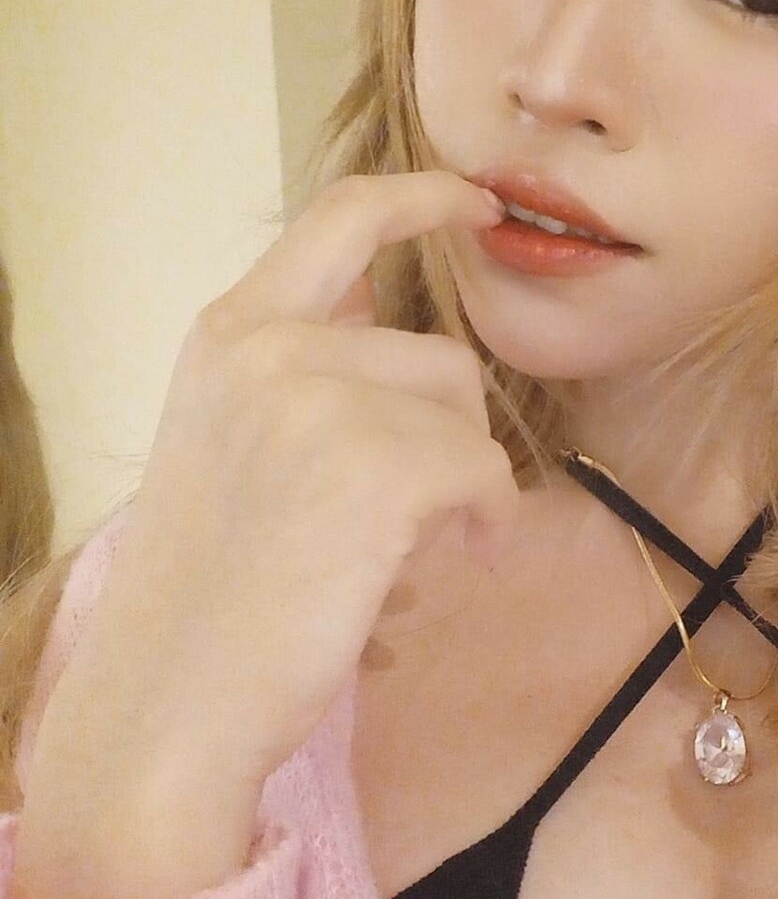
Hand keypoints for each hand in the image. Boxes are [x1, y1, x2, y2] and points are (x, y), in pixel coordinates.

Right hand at [36, 170, 516, 795]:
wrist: (170, 700)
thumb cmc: (210, 590)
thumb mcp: (230, 440)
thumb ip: (299, 372)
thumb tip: (390, 325)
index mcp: (229, 332)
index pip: (340, 217)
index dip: (422, 198)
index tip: (474, 200)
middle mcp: (268, 346)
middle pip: (435, 351)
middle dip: (455, 431)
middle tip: (443, 499)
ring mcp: (318, 402)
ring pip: (463, 415)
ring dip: (465, 483)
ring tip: (425, 543)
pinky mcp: (374, 469)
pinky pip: (483, 469)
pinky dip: (487, 517)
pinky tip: (459, 558)